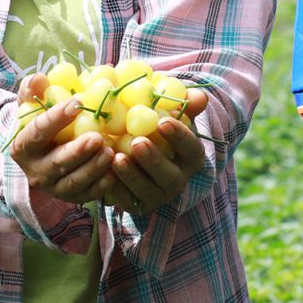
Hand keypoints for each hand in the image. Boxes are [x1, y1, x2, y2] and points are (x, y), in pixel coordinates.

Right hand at [9, 73, 113, 205]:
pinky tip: (115, 171)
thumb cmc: (43, 122)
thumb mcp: (32, 105)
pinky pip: (88, 195)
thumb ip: (33, 91)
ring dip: (93, 168)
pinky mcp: (72, 198)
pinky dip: (102, 186)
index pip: (37, 132)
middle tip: (98, 137)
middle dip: (77, 152)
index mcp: (23, 147)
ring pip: (73, 183)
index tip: (77, 103)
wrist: (46, 153)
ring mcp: (54, 188)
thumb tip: (39, 80)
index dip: (56, 118)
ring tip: (110, 151)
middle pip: (57, 163)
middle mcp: (36, 172)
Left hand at [101, 88, 209, 215]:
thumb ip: (184, 105)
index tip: (163, 121)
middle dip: (154, 160)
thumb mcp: (171, 115)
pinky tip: (104, 173)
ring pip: (147, 191)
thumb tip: (198, 96)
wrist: (138, 153)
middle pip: (170, 176)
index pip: (191, 148)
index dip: (179, 137)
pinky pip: (127, 201)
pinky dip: (115, 189)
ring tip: (116, 157)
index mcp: (190, 157)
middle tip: (138, 142)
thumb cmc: (156, 128)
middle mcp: (178, 180)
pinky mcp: (137, 205)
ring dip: (132, 175)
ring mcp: (157, 195)